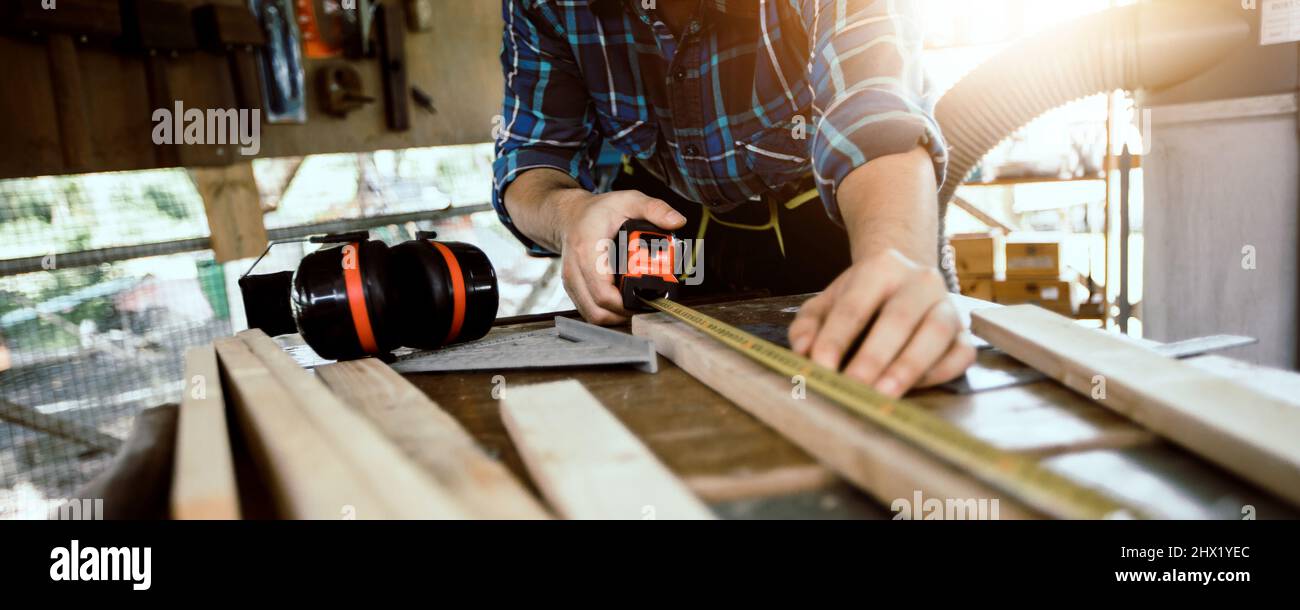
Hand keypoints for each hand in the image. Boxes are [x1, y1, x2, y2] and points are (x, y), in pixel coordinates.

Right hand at [554, 189, 686, 324]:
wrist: (570, 216)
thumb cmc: (598, 211)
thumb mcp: (629, 200)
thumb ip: (654, 209)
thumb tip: (677, 221)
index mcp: (587, 251)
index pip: (604, 292)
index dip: (627, 303)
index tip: (648, 297)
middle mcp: (575, 270)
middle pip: (599, 311)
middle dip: (626, 312)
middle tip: (647, 302)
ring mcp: (572, 283)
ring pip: (593, 316)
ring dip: (617, 316)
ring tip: (636, 303)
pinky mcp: (574, 290)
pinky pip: (590, 312)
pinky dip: (608, 313)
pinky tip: (622, 303)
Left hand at [787, 249, 975, 397]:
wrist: (904, 281)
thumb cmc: (860, 298)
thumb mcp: (827, 303)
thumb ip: (808, 325)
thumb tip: (802, 350)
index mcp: (881, 268)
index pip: (854, 305)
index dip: (835, 338)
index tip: (820, 366)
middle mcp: (920, 281)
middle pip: (898, 318)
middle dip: (874, 357)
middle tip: (853, 386)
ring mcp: (947, 305)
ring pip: (936, 333)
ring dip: (909, 367)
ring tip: (884, 394)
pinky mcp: (964, 331)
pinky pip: (961, 353)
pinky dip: (941, 372)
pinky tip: (914, 388)